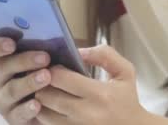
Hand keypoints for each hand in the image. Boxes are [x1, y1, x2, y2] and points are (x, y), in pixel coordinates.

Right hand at [0, 37, 52, 124]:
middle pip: (1, 68)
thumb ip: (46, 45)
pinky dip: (27, 108)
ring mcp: (1, 100)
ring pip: (10, 90)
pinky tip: (39, 104)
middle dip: (23, 60)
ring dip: (28, 82)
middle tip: (45, 57)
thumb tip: (62, 38)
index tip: (12, 43)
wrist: (51, 100)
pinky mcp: (12, 117)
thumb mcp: (45, 56)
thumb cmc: (45, 70)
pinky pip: (17, 114)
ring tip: (47, 76)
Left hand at [34, 45, 153, 124]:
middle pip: (47, 96)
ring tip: (47, 93)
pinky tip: (51, 108)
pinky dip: (44, 116)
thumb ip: (104, 55)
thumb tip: (78, 51)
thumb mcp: (125, 72)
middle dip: (43, 85)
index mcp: (100, 94)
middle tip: (46, 79)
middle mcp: (86, 114)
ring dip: (41, 101)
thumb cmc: (126, 99)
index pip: (60, 78)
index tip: (55, 67)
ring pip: (43, 113)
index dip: (53, 70)